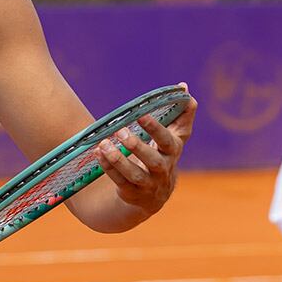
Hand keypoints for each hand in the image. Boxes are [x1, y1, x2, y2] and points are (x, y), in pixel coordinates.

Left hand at [96, 91, 195, 214]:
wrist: (155, 194)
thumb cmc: (163, 154)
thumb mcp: (175, 136)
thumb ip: (182, 113)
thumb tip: (184, 86)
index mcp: (173, 150)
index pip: (168, 139)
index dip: (156, 128)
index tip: (142, 114)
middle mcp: (163, 169)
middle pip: (153, 160)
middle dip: (137, 146)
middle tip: (120, 131)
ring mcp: (149, 184)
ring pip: (135, 174)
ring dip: (118, 159)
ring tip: (104, 144)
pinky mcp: (133, 193)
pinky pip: (120, 181)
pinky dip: (108, 168)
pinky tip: (98, 154)